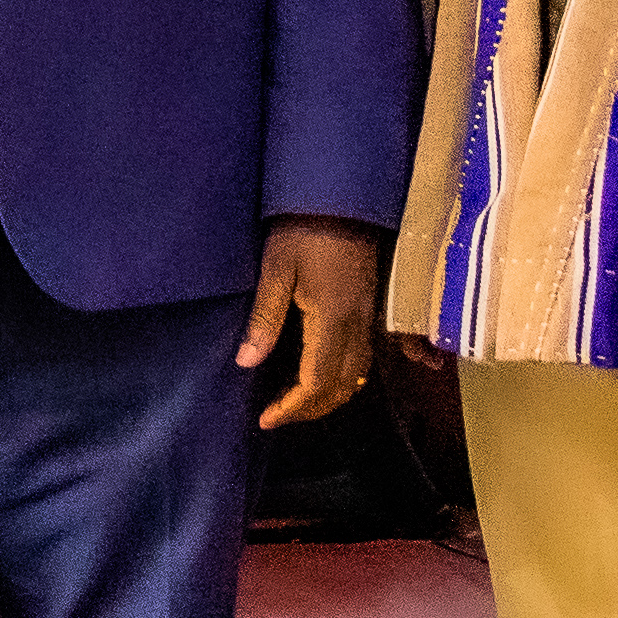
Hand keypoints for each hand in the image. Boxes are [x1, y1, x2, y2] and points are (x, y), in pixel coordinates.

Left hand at [234, 220, 382, 426]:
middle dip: (311, 410)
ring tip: (295, 400)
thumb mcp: (276, 270)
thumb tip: (246, 363)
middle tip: (277, 415)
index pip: (317, 383)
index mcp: (332, 320)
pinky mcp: (372, 307)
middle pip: (343, 387)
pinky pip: (365, 357)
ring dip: (329, 396)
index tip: (265, 419)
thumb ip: (264, 319)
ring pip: (358, 375)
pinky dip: (345, 377)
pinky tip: (323, 373)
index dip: (292, 408)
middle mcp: (357, 326)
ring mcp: (369, 317)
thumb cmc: (303, 229)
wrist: (343, 197)